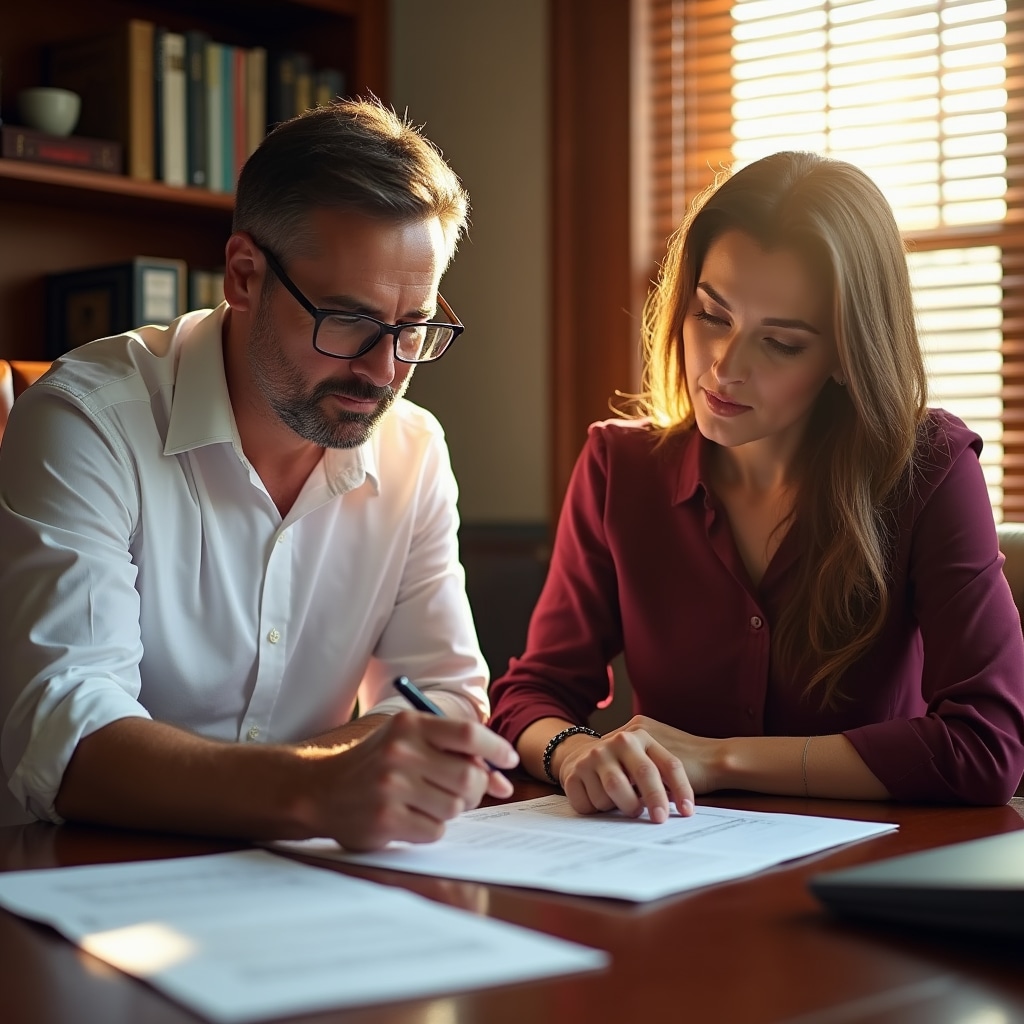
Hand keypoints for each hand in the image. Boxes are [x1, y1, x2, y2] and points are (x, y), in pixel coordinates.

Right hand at [311, 711, 517, 850]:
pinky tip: (409, 818)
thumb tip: (501, 780)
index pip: (467, 733)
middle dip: (475, 789)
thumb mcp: (407, 741)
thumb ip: (452, 751)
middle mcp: (401, 752)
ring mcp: (392, 787)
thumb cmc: (375, 764)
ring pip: (456, 807)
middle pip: (469, 777)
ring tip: (426, 802)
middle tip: (461, 792)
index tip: (509, 761)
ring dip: (450, 810)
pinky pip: (436, 830)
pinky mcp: (386, 819)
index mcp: (410, 725)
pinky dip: (431, 828)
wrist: (320, 790)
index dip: (496, 748)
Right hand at [558, 715, 717, 822]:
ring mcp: (593, 756)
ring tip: (624, 804)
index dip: (682, 789)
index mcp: (640, 736)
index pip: (669, 764)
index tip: (687, 811)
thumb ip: (662, 776)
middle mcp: (617, 742)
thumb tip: (684, 808)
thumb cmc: (622, 764)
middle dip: (655, 799)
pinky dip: (597, 809)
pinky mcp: (573, 773)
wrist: (578, 753)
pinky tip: (599, 800)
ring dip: (623, 806)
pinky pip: (590, 803)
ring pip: (615, 792)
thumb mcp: (644, 759)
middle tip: (660, 818)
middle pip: (643, 773)